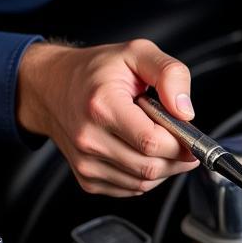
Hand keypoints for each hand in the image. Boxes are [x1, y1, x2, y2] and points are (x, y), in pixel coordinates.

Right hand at [16, 39, 199, 195]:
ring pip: (143, 183)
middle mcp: (89, 138)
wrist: (51, 86)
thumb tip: (185, 110)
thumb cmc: (95, 70)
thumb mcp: (138, 53)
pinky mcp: (87, 178)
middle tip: (182, 140)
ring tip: (162, 143)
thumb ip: (170, 74)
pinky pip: (131, 189)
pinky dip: (147, 177)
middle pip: (150, 167)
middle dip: (177, 157)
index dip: (181, 143)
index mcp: (102, 106)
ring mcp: (85, 162)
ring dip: (164, 168)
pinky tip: (144, 153)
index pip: (152, 142)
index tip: (191, 135)